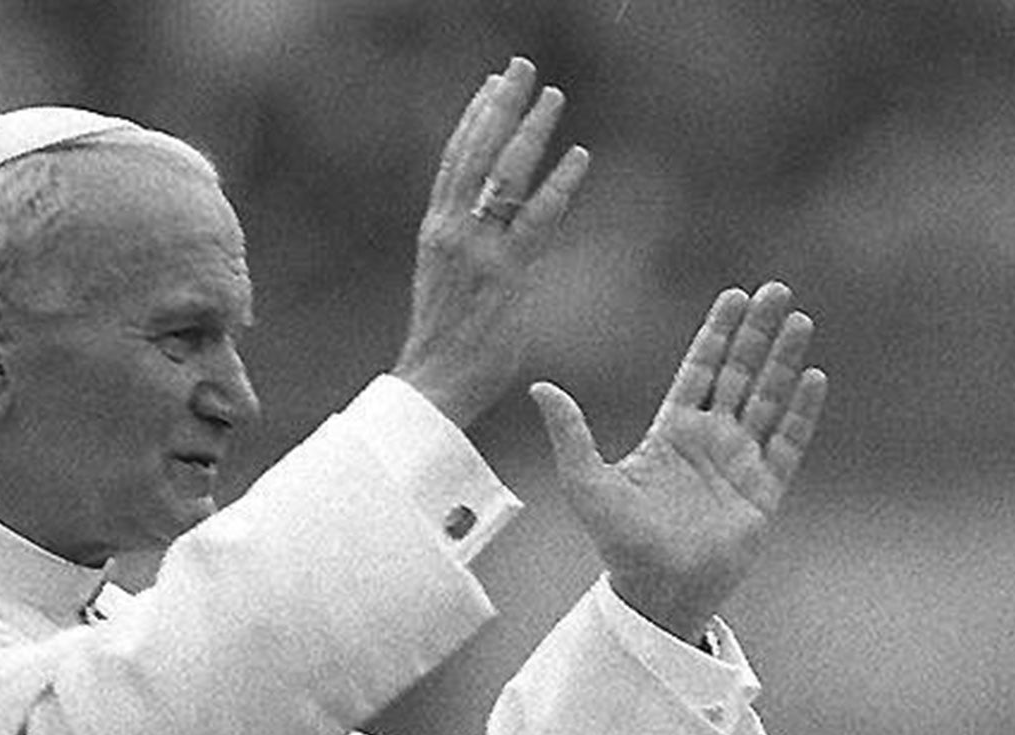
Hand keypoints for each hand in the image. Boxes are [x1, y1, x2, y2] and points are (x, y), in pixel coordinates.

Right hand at [391, 59, 590, 427]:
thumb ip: (469, 251)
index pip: (456, 160)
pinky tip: (580, 157)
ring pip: (505, 176)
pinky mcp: (505, 275)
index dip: (475, 118)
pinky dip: (559, 186)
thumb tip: (493, 232)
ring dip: (532, 131)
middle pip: (478, 152)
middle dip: (501, 105)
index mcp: (436, 230)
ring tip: (553, 96)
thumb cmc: (445, 346)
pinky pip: (537, 221)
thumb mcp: (449, 284)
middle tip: (522, 67)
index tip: (492, 84)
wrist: (434, 385)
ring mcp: (478, 251)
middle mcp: (452, 231)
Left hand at [528, 281, 828, 643]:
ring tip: (801, 321)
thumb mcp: (586, 482)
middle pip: (740, 373)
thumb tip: (541, 387)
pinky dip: (802, 412)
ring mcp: (740, 464)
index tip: (735, 296)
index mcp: (672, 431)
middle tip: (778, 291)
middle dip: (758, 332)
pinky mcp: (763, 492)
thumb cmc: (619, 542)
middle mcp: (710, 440)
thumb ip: (569, 433)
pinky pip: (787, 444)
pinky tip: (814, 378)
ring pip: (768, 399)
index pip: (700, 369)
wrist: (657, 590)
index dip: (718, 333)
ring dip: (784, 360)